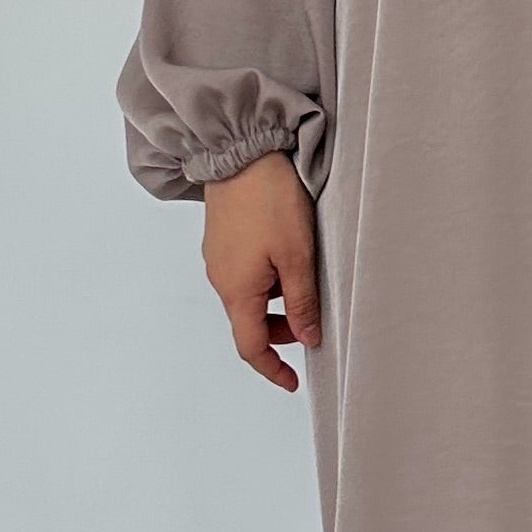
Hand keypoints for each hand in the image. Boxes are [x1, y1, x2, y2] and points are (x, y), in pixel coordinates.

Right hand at [200, 149, 320, 391]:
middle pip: (249, 322)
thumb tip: (307, 338)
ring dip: (276, 303)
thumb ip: (301, 301)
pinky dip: (266, 281)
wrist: (241, 151)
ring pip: (248, 296)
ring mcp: (218, 257)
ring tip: (305, 281)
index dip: (272, 369)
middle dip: (280, 332)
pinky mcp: (222, 239)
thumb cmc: (269, 200)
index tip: (293, 380)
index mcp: (236, 290)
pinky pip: (244, 273)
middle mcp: (220, 278)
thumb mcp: (297, 255)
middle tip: (313, 322)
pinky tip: (288, 258)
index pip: (250, 347)